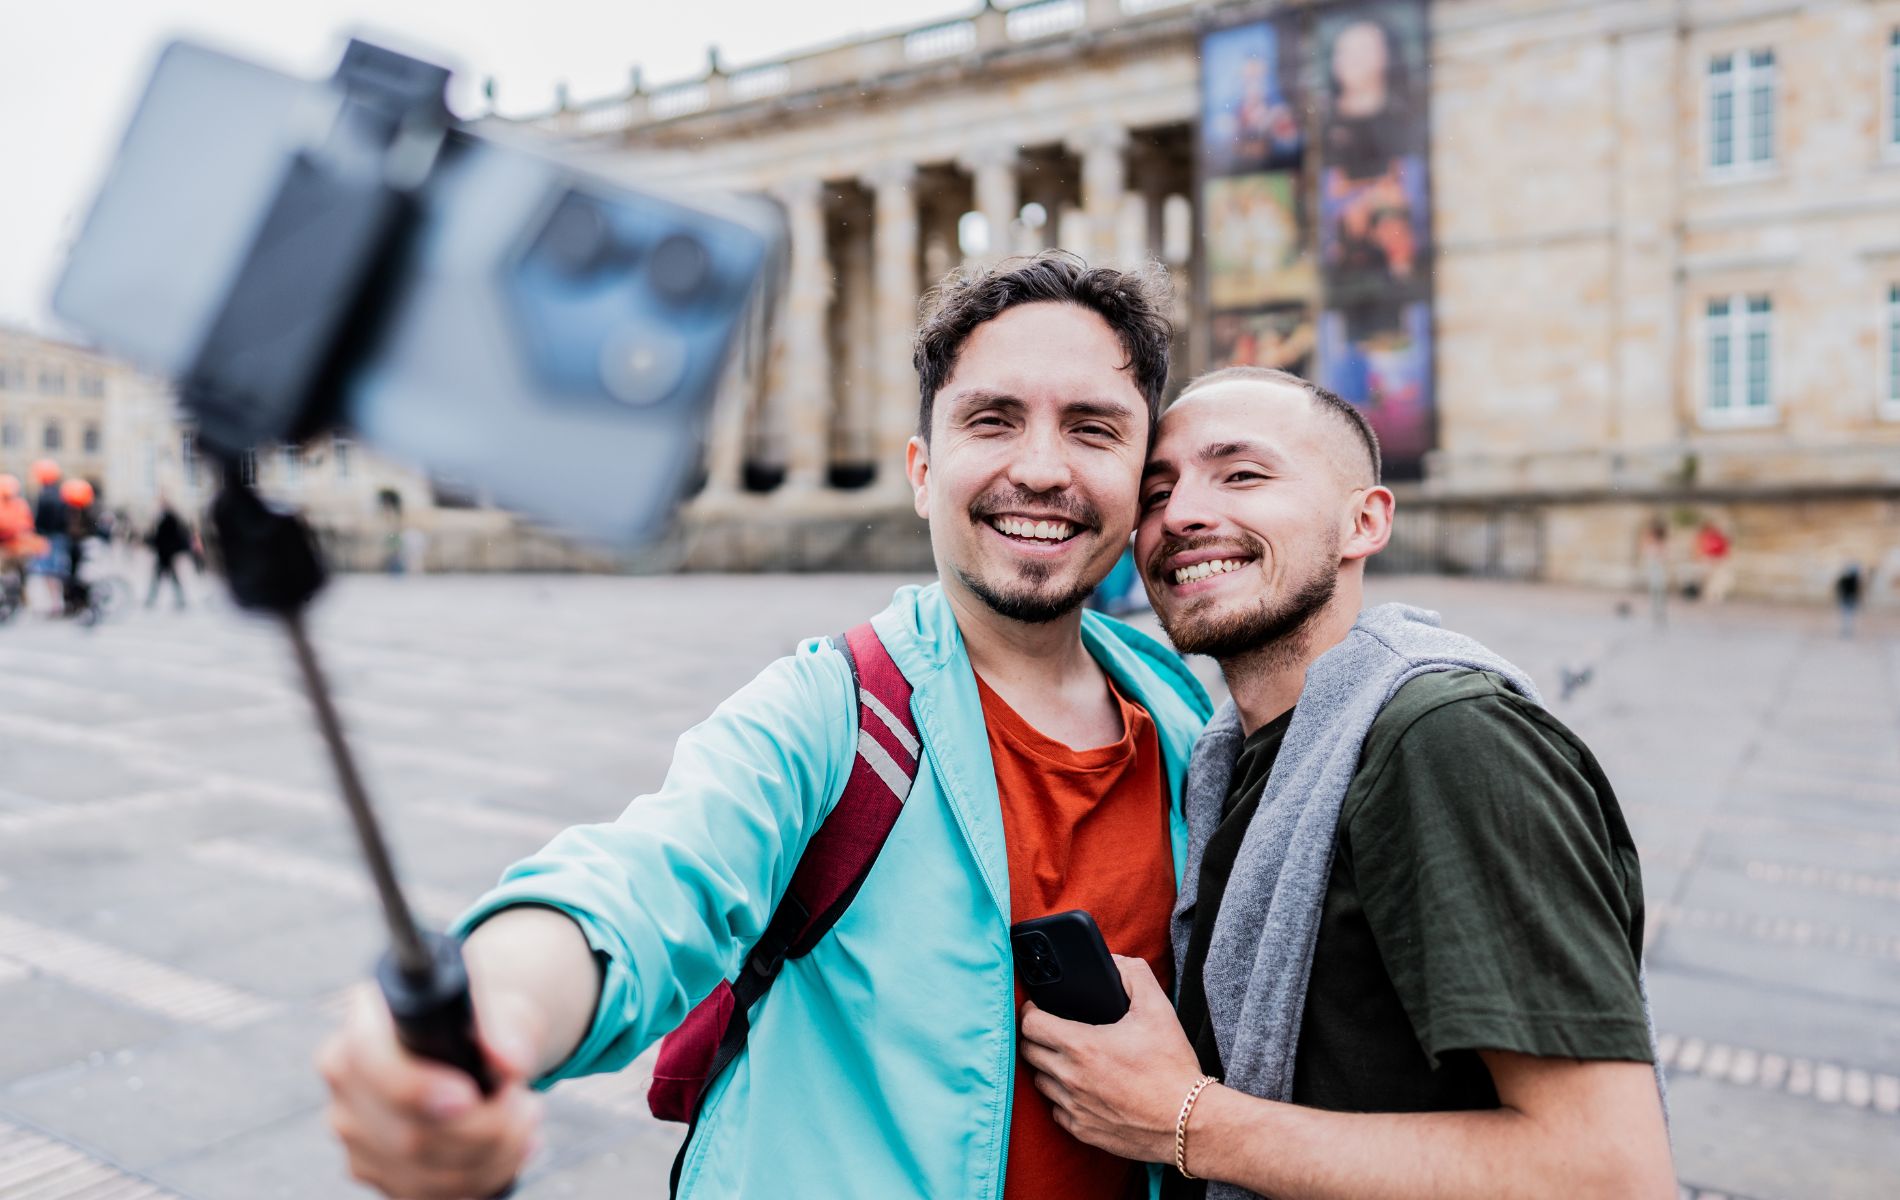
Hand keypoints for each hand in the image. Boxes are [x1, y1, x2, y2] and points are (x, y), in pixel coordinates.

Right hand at [316, 984, 544, 1198]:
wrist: (471, 1049)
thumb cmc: (482, 1026)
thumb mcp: (503, 1011)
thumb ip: (507, 1031)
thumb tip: (512, 1063)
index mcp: (366, 1025)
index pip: (372, 1062)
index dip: (417, 1088)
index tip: (468, 1098)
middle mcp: (347, 1084)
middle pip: (408, 1136)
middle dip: (486, 1129)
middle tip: (527, 1104)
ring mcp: (354, 1135)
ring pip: (426, 1176)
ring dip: (494, 1156)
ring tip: (526, 1120)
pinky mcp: (372, 1171)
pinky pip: (431, 1194)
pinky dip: (485, 1177)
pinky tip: (512, 1147)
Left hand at [1018, 955, 1205, 1163]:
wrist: (1189, 1122)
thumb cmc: (1172, 1067)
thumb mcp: (1158, 1010)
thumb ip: (1134, 975)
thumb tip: (1115, 963)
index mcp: (1081, 1046)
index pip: (1030, 1024)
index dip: (1030, 1010)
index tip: (1038, 1007)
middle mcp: (1071, 1078)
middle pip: (1028, 1052)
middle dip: (1035, 1036)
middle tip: (1052, 1030)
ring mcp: (1074, 1107)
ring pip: (1040, 1081)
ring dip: (1047, 1067)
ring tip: (1067, 1059)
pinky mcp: (1082, 1131)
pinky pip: (1057, 1111)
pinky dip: (1063, 1098)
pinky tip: (1081, 1090)